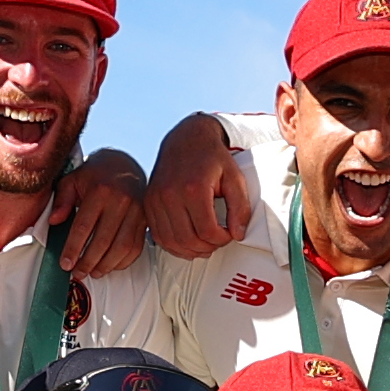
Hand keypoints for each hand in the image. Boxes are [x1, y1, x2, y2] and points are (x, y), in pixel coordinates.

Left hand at [51, 149, 150, 277]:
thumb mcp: (73, 180)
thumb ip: (61, 200)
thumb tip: (54, 221)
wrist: (124, 165)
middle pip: (103, 241)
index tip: (65, 264)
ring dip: (106, 265)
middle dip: (88, 262)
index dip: (73, 249)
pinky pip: (136, 248)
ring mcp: (137, 212)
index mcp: (100, 191)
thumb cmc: (96, 175)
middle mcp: (121, 201)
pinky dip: (123, 261)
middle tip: (77, 273)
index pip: (84, 227)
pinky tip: (110, 265)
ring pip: (121, 248)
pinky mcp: (146, 220)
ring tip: (93, 272)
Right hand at [145, 112, 256, 258]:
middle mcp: (170, 195)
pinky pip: (158, 235)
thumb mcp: (235, 177)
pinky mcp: (149, 203)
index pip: (207, 231)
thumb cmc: (211, 157)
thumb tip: (238, 234)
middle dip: (208, 247)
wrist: (186, 140)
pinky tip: (188, 242)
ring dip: (190, 250)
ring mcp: (156, 199)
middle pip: (188, 240)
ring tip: (205, 244)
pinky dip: (174, 245)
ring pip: (171, 242)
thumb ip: (240, 207)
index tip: (229, 234)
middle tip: (218, 240)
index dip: (222, 239)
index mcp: (193, 188)